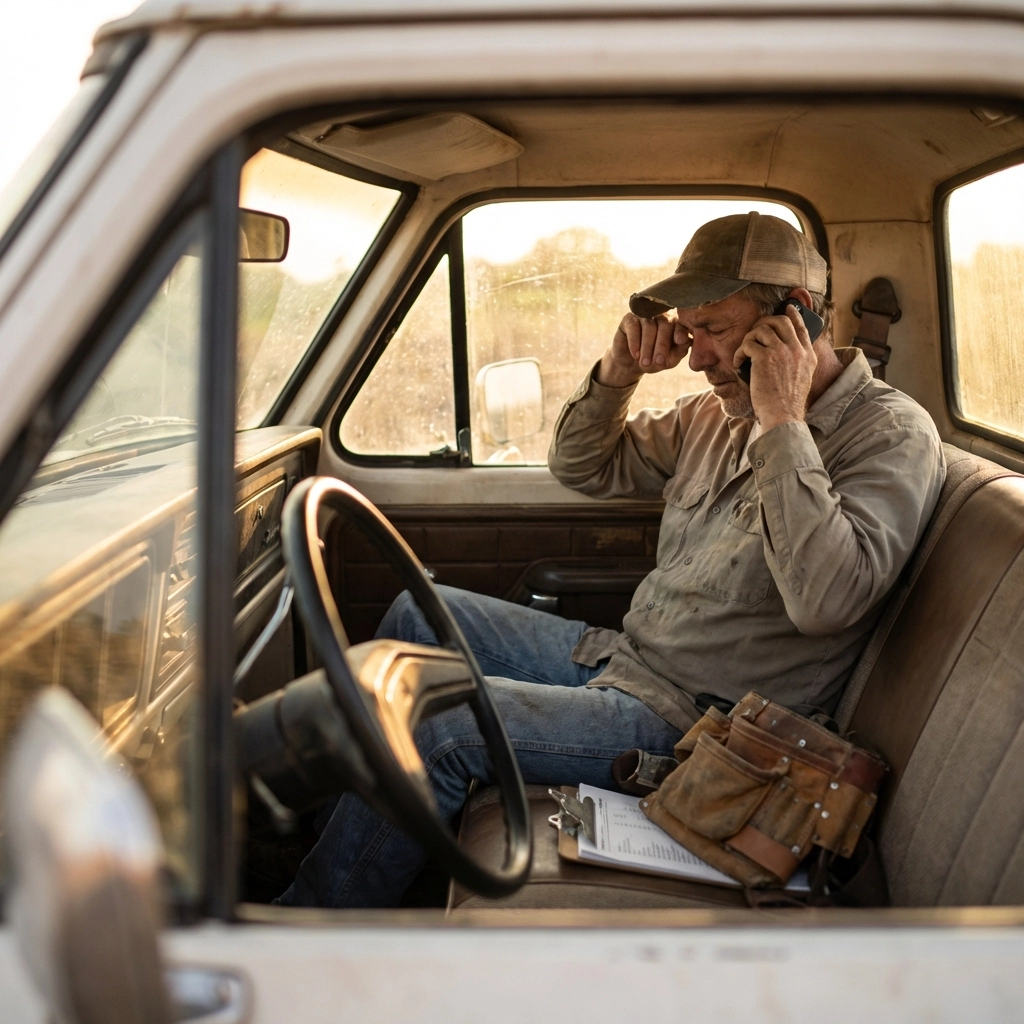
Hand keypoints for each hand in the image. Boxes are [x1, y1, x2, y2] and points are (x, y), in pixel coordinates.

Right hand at [596, 313, 689, 387]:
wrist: (632, 364)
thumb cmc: (654, 360)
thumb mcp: (669, 360)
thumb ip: (679, 351)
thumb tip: (686, 341)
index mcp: (675, 324)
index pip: (680, 325)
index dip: (680, 332)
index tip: (679, 341)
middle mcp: (661, 316)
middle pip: (664, 324)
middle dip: (662, 345)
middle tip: (658, 362)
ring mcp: (645, 315)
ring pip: (648, 326)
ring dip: (647, 346)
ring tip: (645, 363)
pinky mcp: (629, 319)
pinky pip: (633, 327)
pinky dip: (634, 342)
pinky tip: (635, 354)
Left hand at [733, 304, 816, 431]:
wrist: (783, 415)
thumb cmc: (787, 403)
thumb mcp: (802, 378)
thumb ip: (797, 361)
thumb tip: (785, 350)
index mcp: (808, 355)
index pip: (801, 327)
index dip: (793, 314)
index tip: (786, 307)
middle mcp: (797, 350)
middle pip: (780, 321)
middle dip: (764, 322)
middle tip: (754, 331)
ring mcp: (781, 352)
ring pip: (761, 330)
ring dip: (749, 339)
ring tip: (744, 353)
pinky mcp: (764, 358)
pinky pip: (748, 344)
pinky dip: (739, 353)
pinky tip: (738, 363)